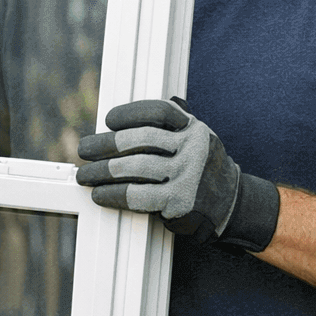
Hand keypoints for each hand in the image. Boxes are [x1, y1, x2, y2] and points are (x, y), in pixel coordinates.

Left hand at [76, 98, 278, 250]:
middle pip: (140, 140)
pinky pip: (138, 196)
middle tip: (84, 149)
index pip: (158, 112)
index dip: (130, 113)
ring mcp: (187, 175)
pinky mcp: (179, 201)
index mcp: (193, 128)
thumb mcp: (197, 138)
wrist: (231, 203)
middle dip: (105, 144)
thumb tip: (128, 117)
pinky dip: (114, 195)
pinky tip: (100, 194)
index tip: (108, 120)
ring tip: (85, 175)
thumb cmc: (204, 167)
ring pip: (135, 168)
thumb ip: (172, 124)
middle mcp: (192, 148)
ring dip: (102, 172)